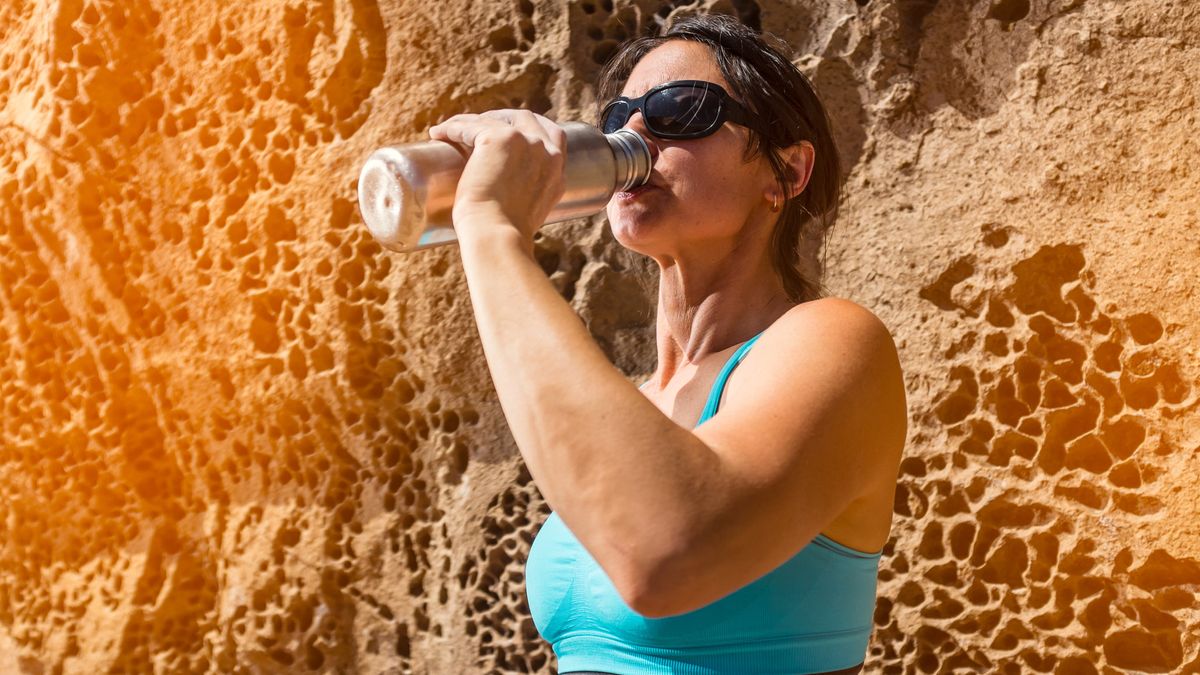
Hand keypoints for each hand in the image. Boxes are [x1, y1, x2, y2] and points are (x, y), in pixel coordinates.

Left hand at [428, 110, 566, 244]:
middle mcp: (547, 152)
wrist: (497, 235)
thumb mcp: (530, 211)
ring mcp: (525, 142)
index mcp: (557, 171)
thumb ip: (528, 194)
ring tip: (451, 130)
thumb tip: (506, 191)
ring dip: (471, 121)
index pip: (552, 136)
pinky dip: (452, 128)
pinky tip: (438, 134)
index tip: (510, 133)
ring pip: (494, 120)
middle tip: (478, 126)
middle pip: (526, 118)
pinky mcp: (499, 138)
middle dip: (502, 118)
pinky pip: (470, 126)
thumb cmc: (505, 234)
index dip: (529, 130)